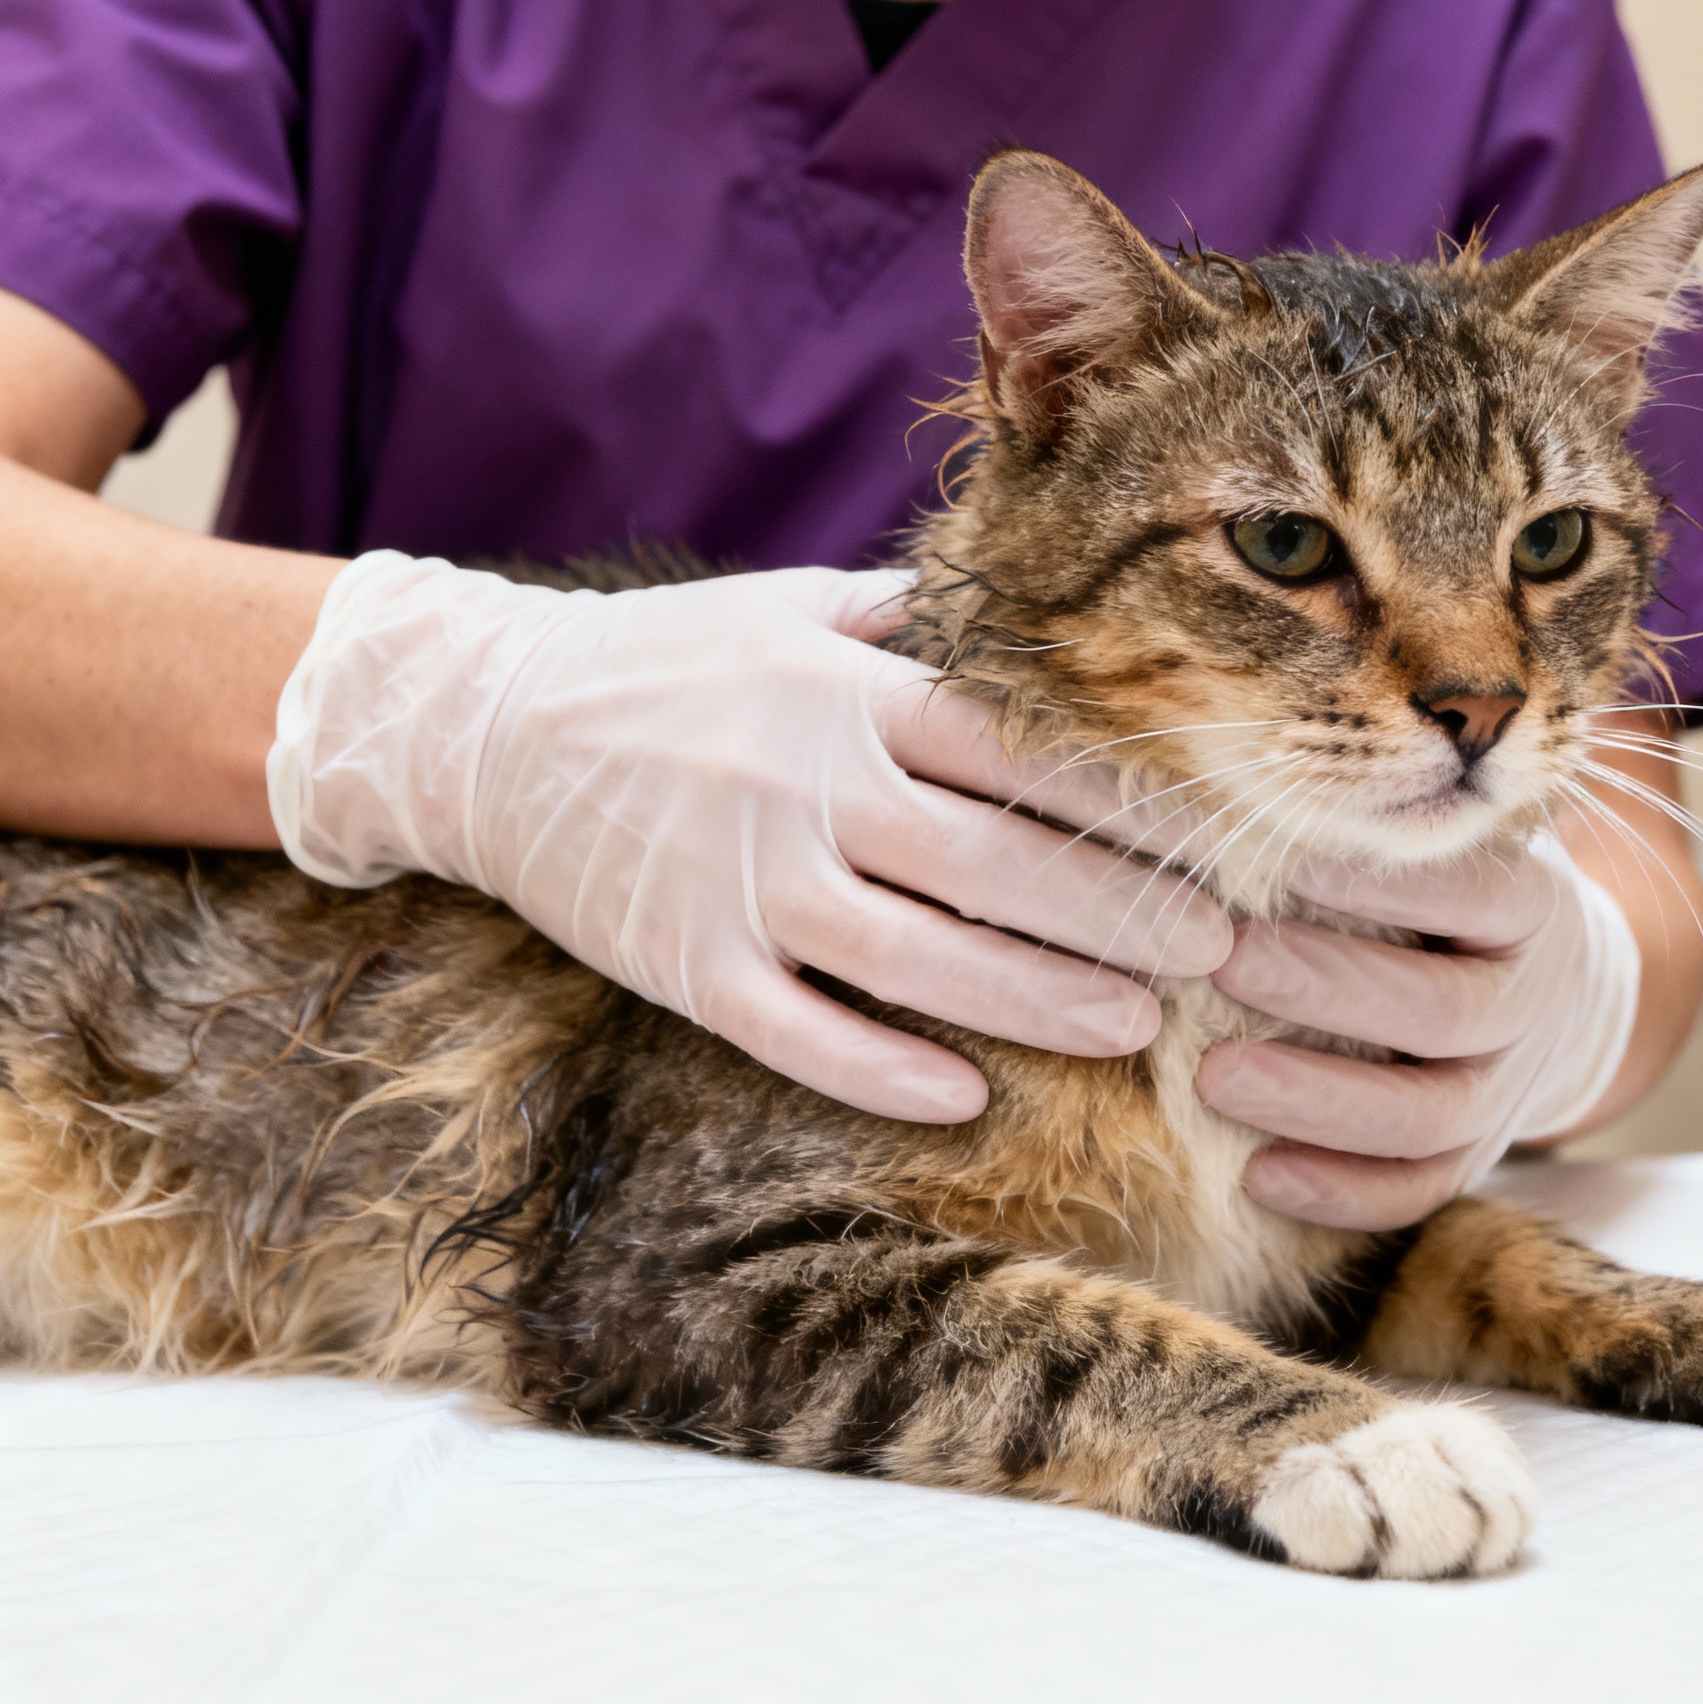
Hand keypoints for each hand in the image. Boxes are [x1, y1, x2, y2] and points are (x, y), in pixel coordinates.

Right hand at [269, 554, 1231, 1122]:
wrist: (487, 723)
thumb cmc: (666, 660)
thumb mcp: (788, 608)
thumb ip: (909, 620)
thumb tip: (1029, 617)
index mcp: (845, 691)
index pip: (1015, 749)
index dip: (1121, 800)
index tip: (1208, 839)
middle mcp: (805, 785)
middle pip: (993, 862)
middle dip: (1114, 912)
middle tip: (1215, 953)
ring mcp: (743, 882)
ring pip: (917, 958)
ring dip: (1036, 998)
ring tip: (1135, 1026)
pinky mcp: (685, 964)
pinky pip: (798, 1033)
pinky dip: (881, 1069)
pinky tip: (966, 1095)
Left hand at [1195, 836, 1639, 1229]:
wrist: (1547, 990)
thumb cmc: (1442, 893)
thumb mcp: (1444, 839)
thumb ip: (1374, 823)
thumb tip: (1233, 779)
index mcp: (1530, 906)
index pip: (1468, 893)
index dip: (1381, 884)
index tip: (1285, 860)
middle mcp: (1531, 1002)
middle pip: (1443, 1011)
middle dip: (1325, 989)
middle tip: (1225, 961)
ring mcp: (1509, 1091)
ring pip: (1428, 1115)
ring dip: (1316, 1100)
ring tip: (1213, 1078)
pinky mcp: (1474, 1159)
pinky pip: (1416, 1193)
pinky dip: (1339, 1192)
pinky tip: (1256, 1177)